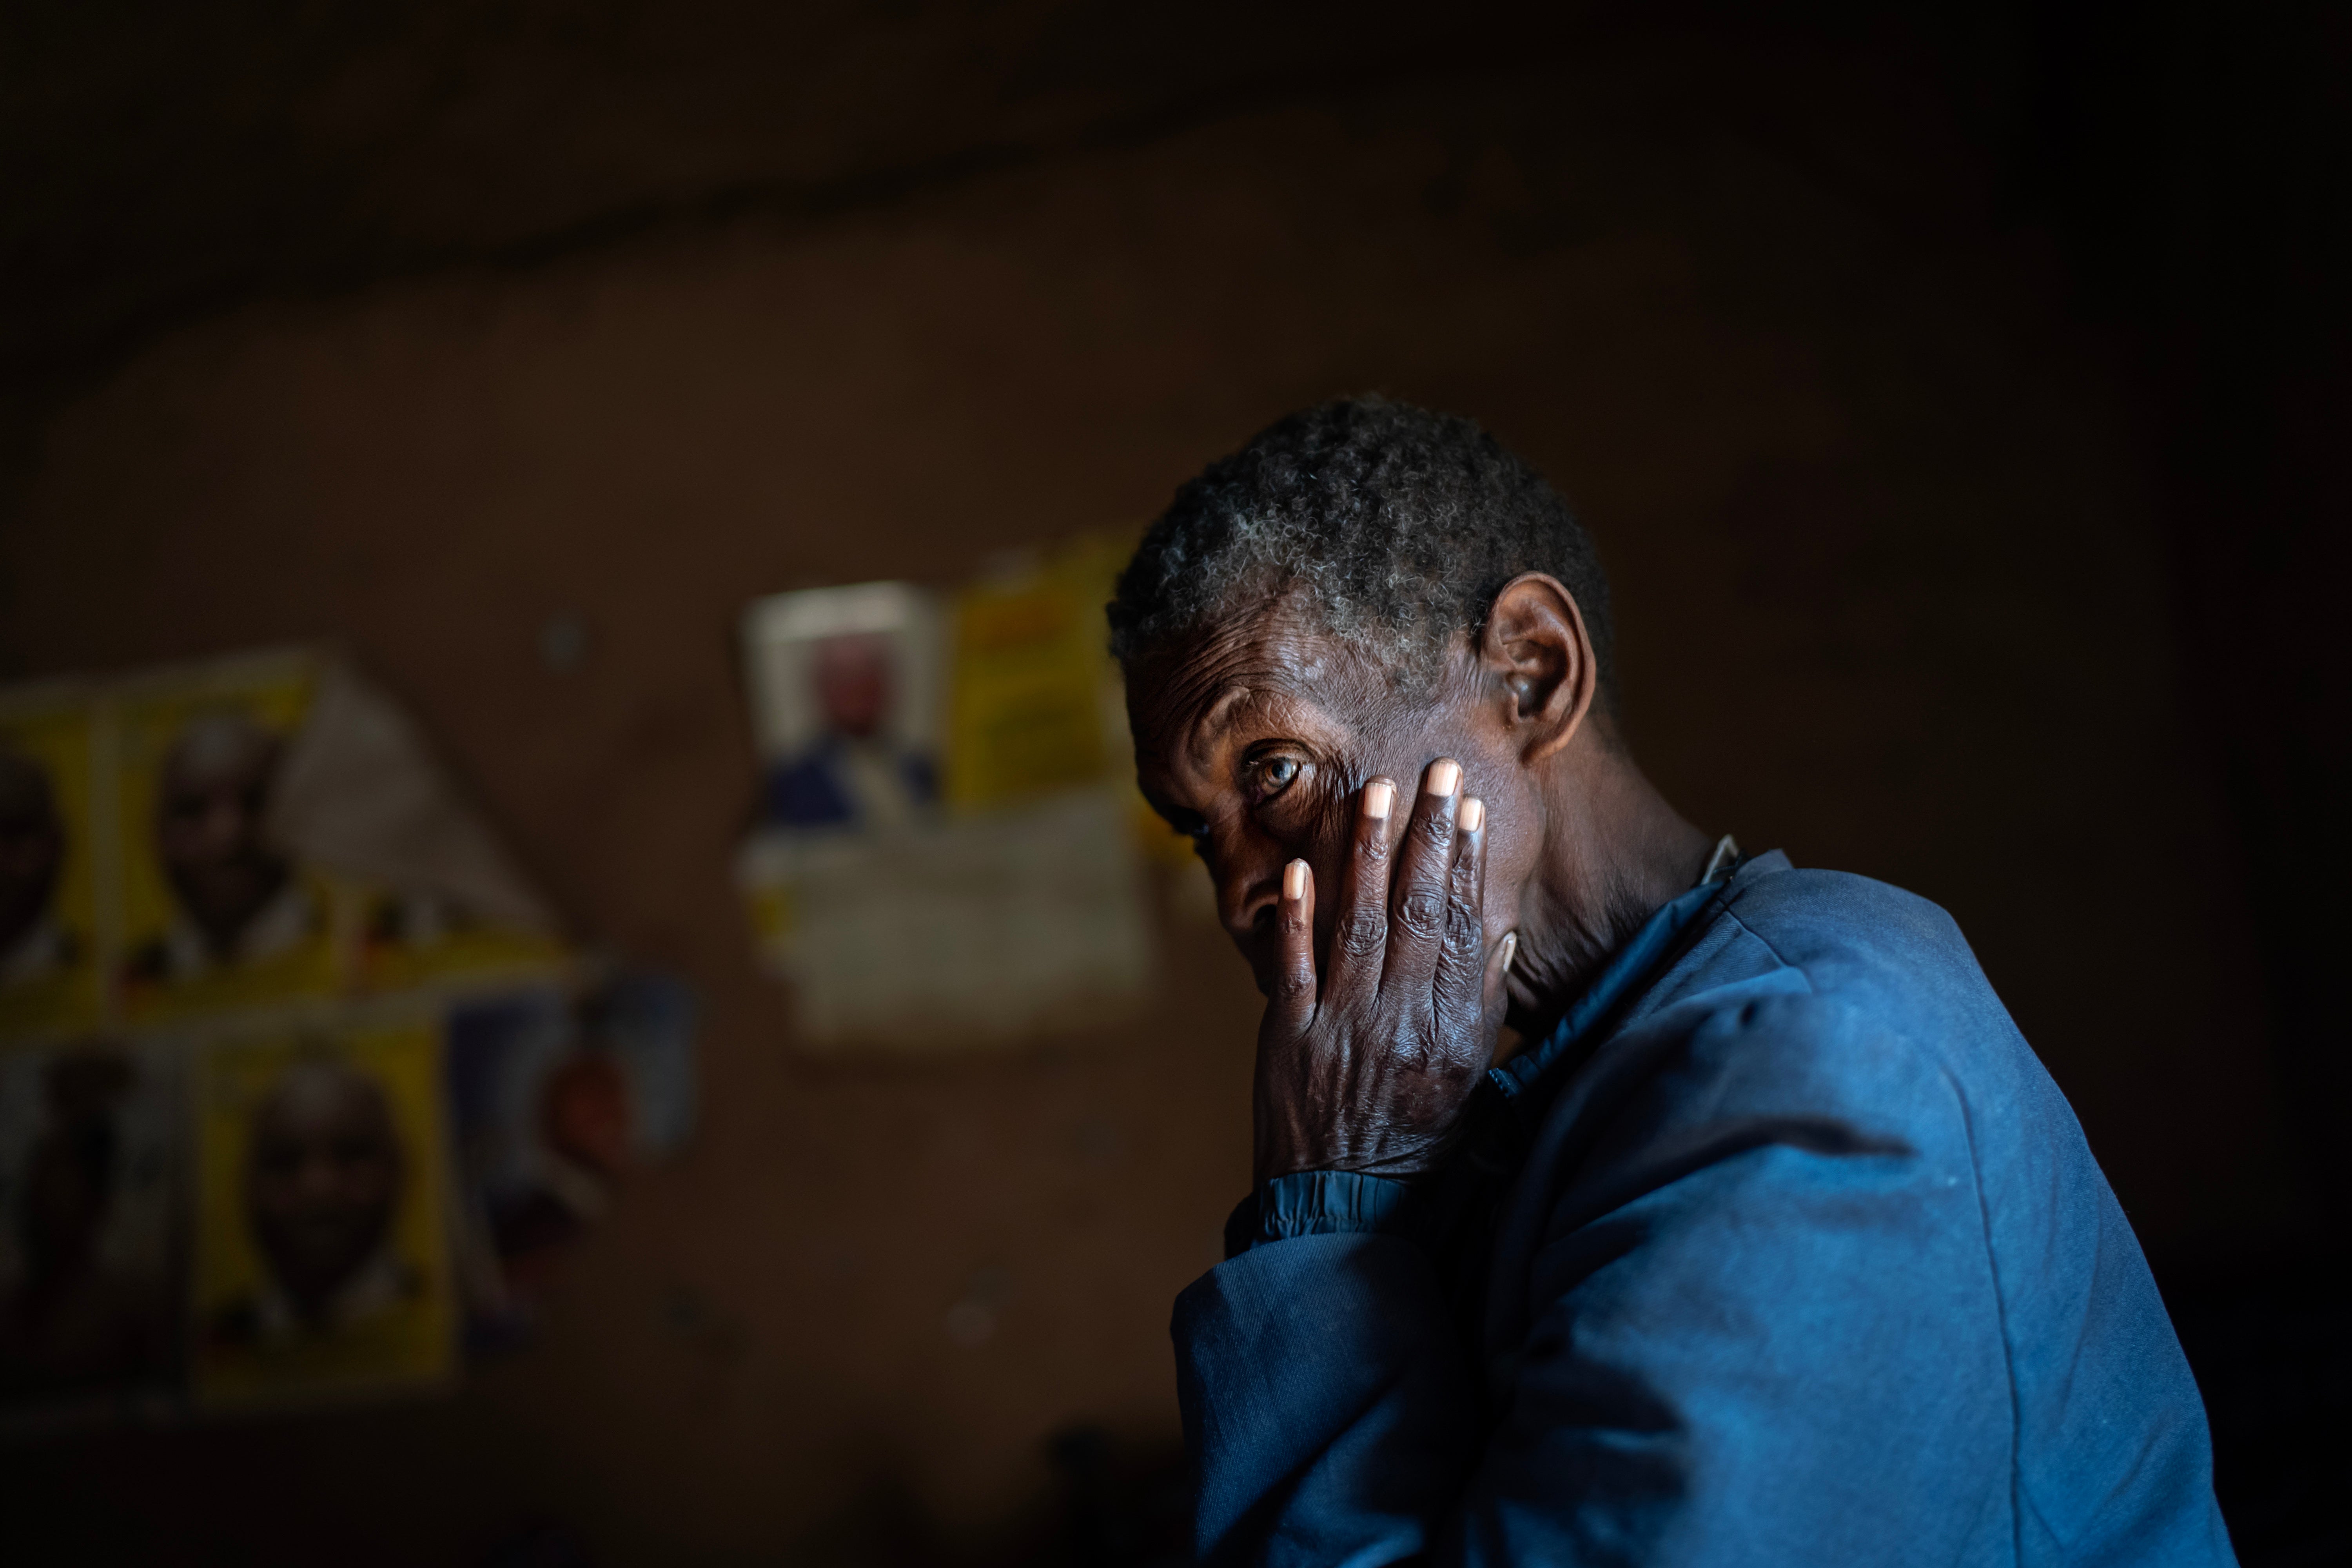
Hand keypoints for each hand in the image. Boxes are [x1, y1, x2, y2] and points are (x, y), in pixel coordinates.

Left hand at [1254, 758, 1516, 1182]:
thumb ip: (1479, 1009)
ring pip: (1360, 924)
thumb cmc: (1415, 1143)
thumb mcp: (1468, 1084)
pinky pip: (1293, 967)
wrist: (1343, 1210)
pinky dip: (1296, 915)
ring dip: (1368, 854)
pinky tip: (1300, 866)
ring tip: (1377, 792)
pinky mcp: (1290, 1038)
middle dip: (1429, 836)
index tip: (1472, 810)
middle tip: (1438, 770)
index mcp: (1451, 1035)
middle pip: (1419, 913)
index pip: (1464, 932)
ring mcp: (1343, 1028)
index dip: (1468, 866)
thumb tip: (1495, 939)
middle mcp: (1402, 1024)